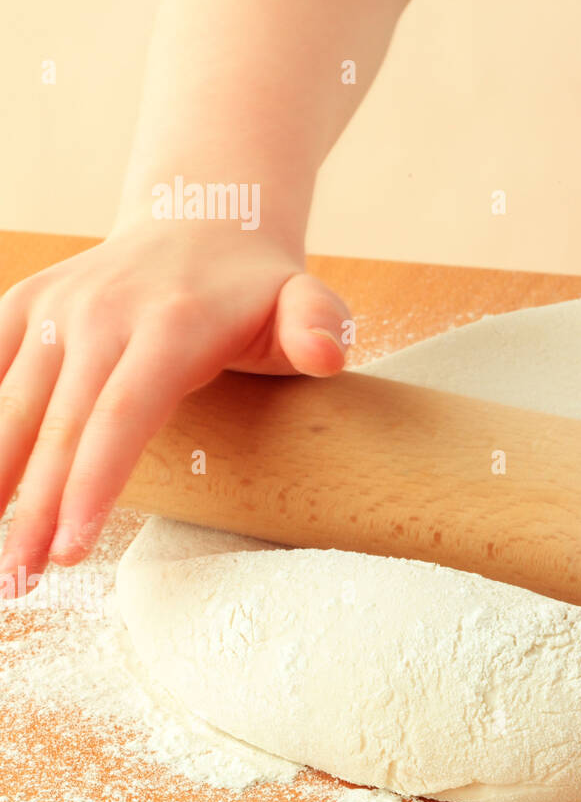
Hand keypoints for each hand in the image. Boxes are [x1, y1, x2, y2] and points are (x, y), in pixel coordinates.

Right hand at [0, 222, 350, 592]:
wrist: (200, 220)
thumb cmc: (256, 289)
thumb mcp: (305, 301)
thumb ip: (321, 326)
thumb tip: (328, 356)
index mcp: (173, 322)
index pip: (124, 413)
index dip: (94, 482)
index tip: (74, 548)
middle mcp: (102, 311)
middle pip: (60, 424)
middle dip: (35, 509)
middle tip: (20, 582)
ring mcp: (56, 307)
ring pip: (9, 406)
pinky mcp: (23, 305)